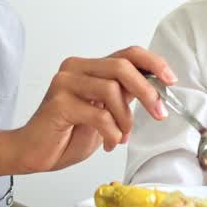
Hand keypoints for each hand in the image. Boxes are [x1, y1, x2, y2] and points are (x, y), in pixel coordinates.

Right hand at [15, 46, 174, 172]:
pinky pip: (99, 114)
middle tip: (159, 114)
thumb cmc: (68, 133)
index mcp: (89, 67)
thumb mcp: (105, 111)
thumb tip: (155, 87)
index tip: (171, 81)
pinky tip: (109, 142)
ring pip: (112, 90)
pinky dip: (112, 132)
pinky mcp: (59, 102)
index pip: (128, 53)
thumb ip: (123, 95)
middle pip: (122, 67)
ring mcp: (65, 83)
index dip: (154, 63)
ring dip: (125, 119)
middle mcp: (76, 68)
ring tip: (122, 136)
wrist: (35, 152)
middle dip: (148, 92)